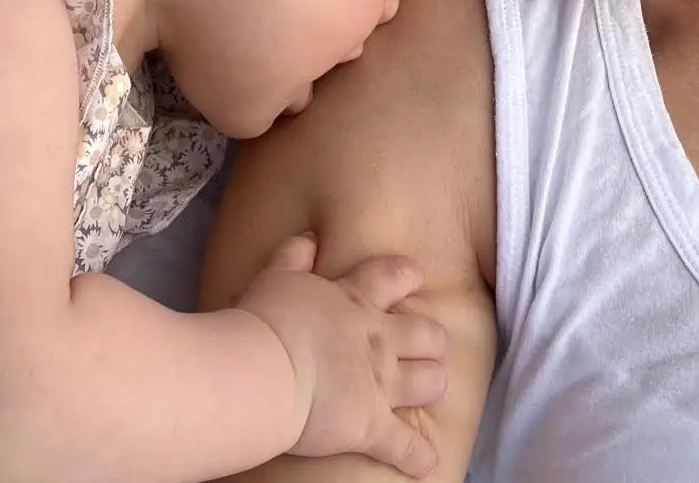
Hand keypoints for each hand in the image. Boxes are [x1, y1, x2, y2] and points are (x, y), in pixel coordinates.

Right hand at [239, 234, 447, 477]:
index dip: (406, 275)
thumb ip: (294, 256)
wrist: (266, 368)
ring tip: (429, 390)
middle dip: (433, 341)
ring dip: (431, 386)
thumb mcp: (276, 276)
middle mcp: (377, 340)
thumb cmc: (267, 319)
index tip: (415, 276)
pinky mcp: (371, 425)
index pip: (391, 277)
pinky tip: (424, 461)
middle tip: (428, 347)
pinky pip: (405, 446)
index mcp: (354, 301)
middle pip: (427, 334)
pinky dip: (417, 455)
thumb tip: (309, 239)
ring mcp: (380, 383)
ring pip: (429, 383)